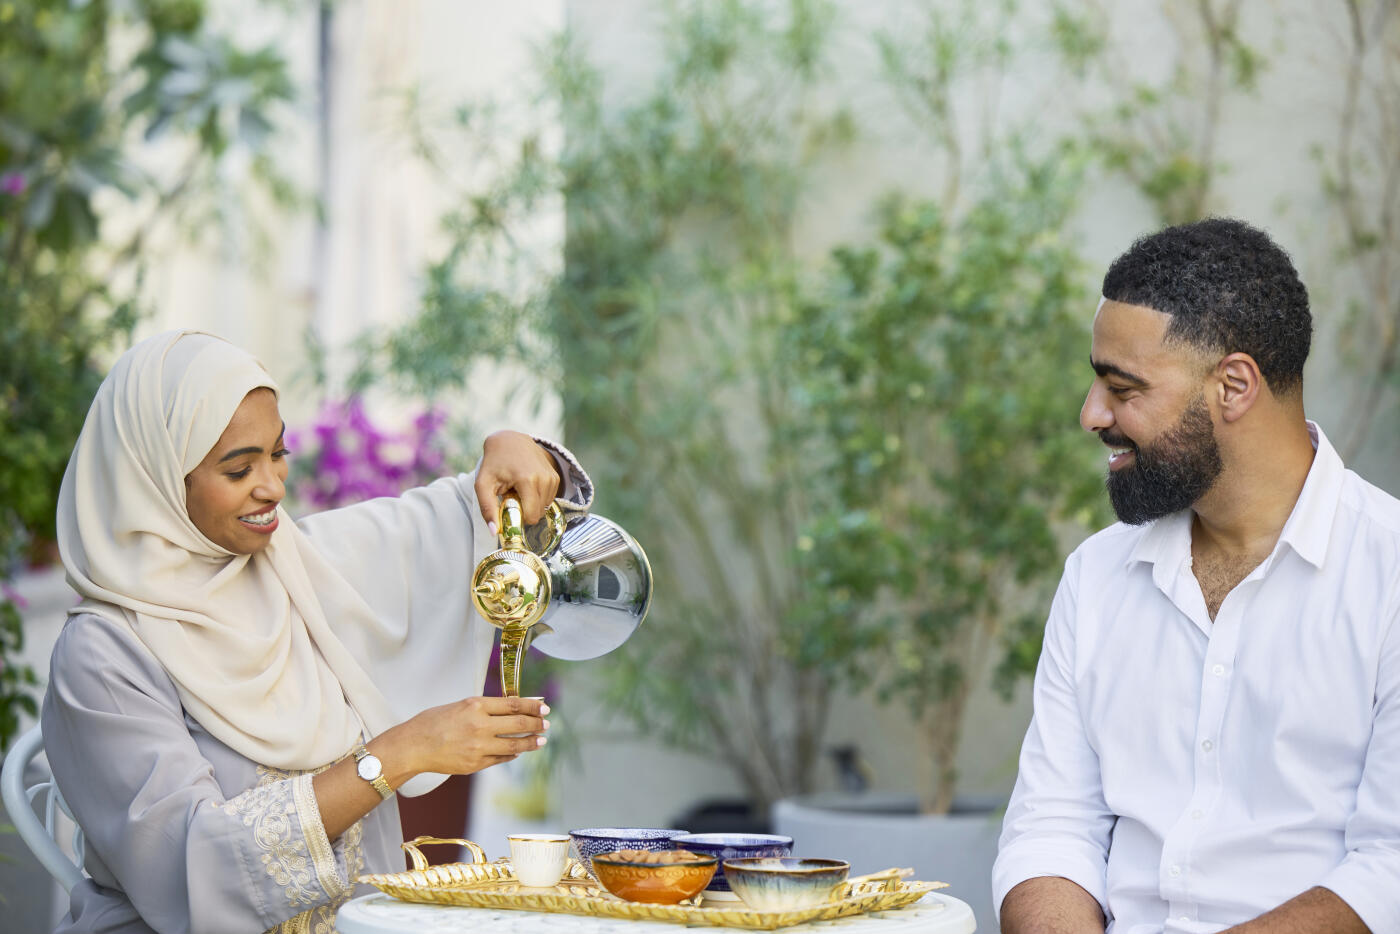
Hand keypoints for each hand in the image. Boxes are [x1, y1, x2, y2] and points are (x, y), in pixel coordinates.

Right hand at [395, 696, 549, 777]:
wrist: (413, 746)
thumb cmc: (433, 722)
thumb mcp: (460, 705)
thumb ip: (485, 708)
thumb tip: (512, 709)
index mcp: (475, 706)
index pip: (513, 705)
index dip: (532, 707)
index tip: (544, 708)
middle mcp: (479, 726)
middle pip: (518, 725)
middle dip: (536, 724)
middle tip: (547, 723)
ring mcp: (478, 747)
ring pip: (514, 745)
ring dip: (531, 742)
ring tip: (541, 740)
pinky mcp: (475, 764)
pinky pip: (500, 759)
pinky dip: (512, 754)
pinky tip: (518, 752)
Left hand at [476, 431, 561, 529]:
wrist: (510, 440)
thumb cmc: (494, 463)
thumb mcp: (483, 484)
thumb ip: (487, 509)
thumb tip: (495, 532)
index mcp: (528, 480)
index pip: (532, 516)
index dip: (519, 517)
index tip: (508, 504)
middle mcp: (544, 478)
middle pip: (538, 514)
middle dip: (524, 510)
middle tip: (512, 495)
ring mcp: (552, 477)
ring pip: (544, 508)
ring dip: (531, 503)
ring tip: (519, 488)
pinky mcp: (555, 477)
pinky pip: (548, 500)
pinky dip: (537, 497)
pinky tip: (527, 485)